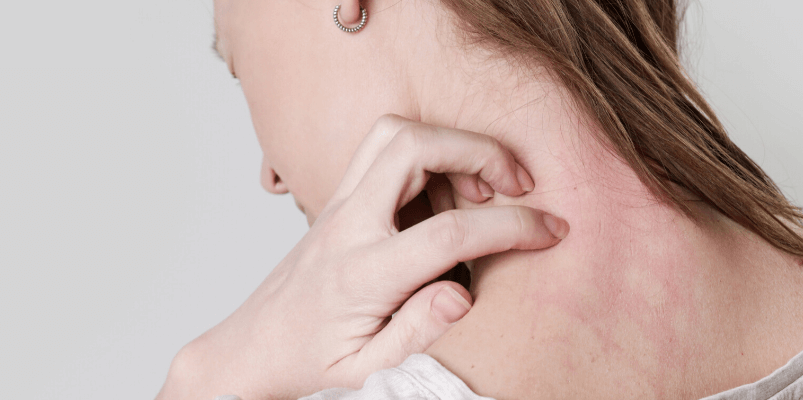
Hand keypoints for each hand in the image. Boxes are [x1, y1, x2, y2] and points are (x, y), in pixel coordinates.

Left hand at [157, 115, 567, 399]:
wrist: (251, 353)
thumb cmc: (310, 367)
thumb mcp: (364, 375)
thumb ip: (415, 335)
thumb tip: (462, 294)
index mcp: (361, 276)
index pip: (448, 232)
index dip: (512, 227)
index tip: (551, 231)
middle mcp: (347, 226)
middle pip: (411, 145)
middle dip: (478, 150)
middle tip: (518, 185)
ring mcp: (339, 206)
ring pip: (393, 133)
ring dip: (450, 143)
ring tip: (487, 186)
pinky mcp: (340, 200)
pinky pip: (385, 150)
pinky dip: (430, 155)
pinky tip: (452, 195)